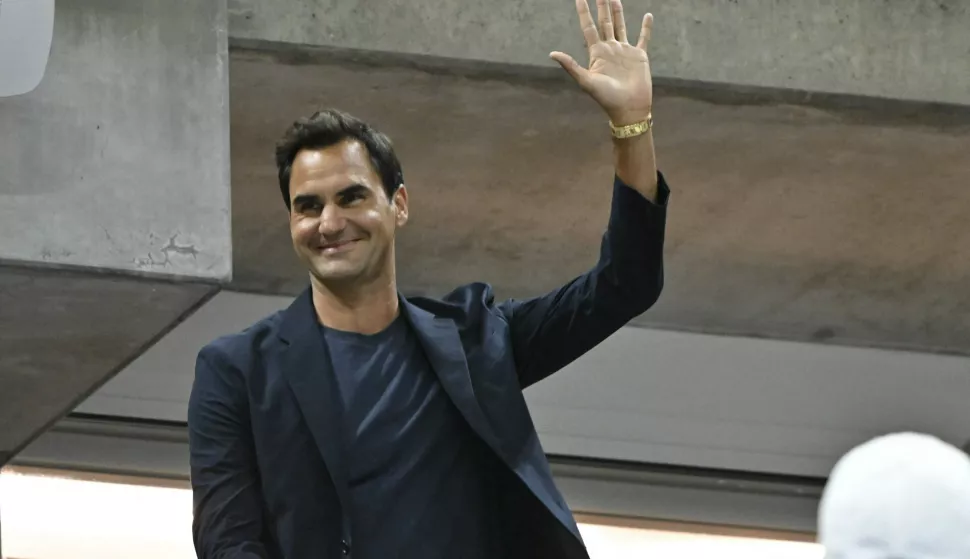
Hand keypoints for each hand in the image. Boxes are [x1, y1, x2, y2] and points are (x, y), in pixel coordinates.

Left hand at [551, 0, 653, 125]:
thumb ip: (571, 66)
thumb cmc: (606, 98)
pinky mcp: (639, 56)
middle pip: (604, 22)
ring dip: (618, 12)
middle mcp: (610, 49)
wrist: (628, 108)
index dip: (584, 12)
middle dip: (601, 6)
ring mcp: (625, 51)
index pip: (589, 27)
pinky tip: (648, 15)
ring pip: (620, 26)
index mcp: (597, 53)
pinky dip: (646, 27)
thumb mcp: (586, 81)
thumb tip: (552, 53)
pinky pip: (643, 38)